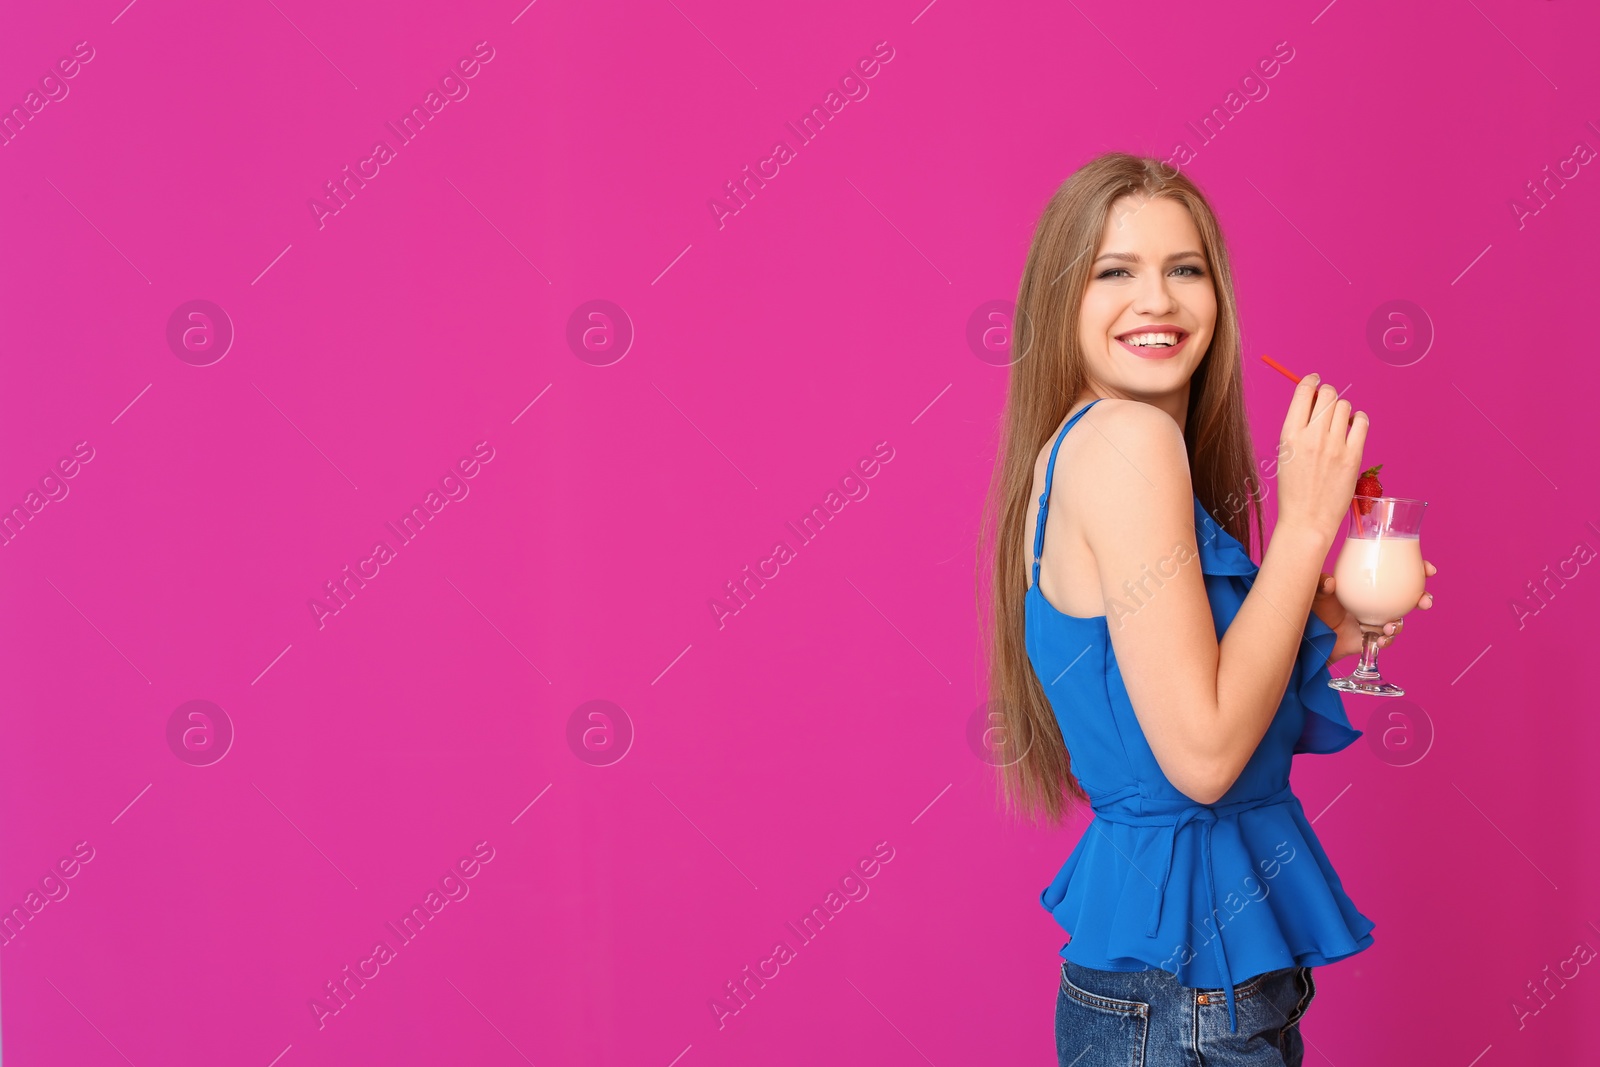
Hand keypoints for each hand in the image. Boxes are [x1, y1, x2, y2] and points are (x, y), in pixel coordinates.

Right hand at [1274, 373, 1368, 545]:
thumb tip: (1312, 402)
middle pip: (1327, 394)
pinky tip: (1353, 426)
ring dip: (1342, 409)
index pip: (1303, 392)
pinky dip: (1358, 419)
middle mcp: (1312, 436)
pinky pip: (1361, 423)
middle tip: (1327, 403)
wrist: (1307, 520)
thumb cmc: (1294, 490)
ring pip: (1344, 406)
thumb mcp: (1285, 454)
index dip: (1310, 381)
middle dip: (1327, 393)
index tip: (1314, 380)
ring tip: (1338, 422)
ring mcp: (1334, 446)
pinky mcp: (1353, 456)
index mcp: (1289, 435)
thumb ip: (1297, 428)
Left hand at [1313, 559, 1437, 663]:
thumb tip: (1330, 583)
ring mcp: (1376, 620)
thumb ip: (1321, 584)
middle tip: (1425, 601)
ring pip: (1399, 620)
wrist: (1311, 636)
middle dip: (1422, 598)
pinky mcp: (1371, 637)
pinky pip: (1386, 640)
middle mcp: (1376, 601)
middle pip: (1408, 597)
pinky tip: (1380, 638)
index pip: (1398, 573)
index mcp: (1370, 585)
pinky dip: (1387, 640)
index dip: (1417, 570)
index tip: (1428, 570)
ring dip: (1400, 623)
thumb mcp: (1316, 591)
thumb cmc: (1316, 608)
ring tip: (1391, 626)